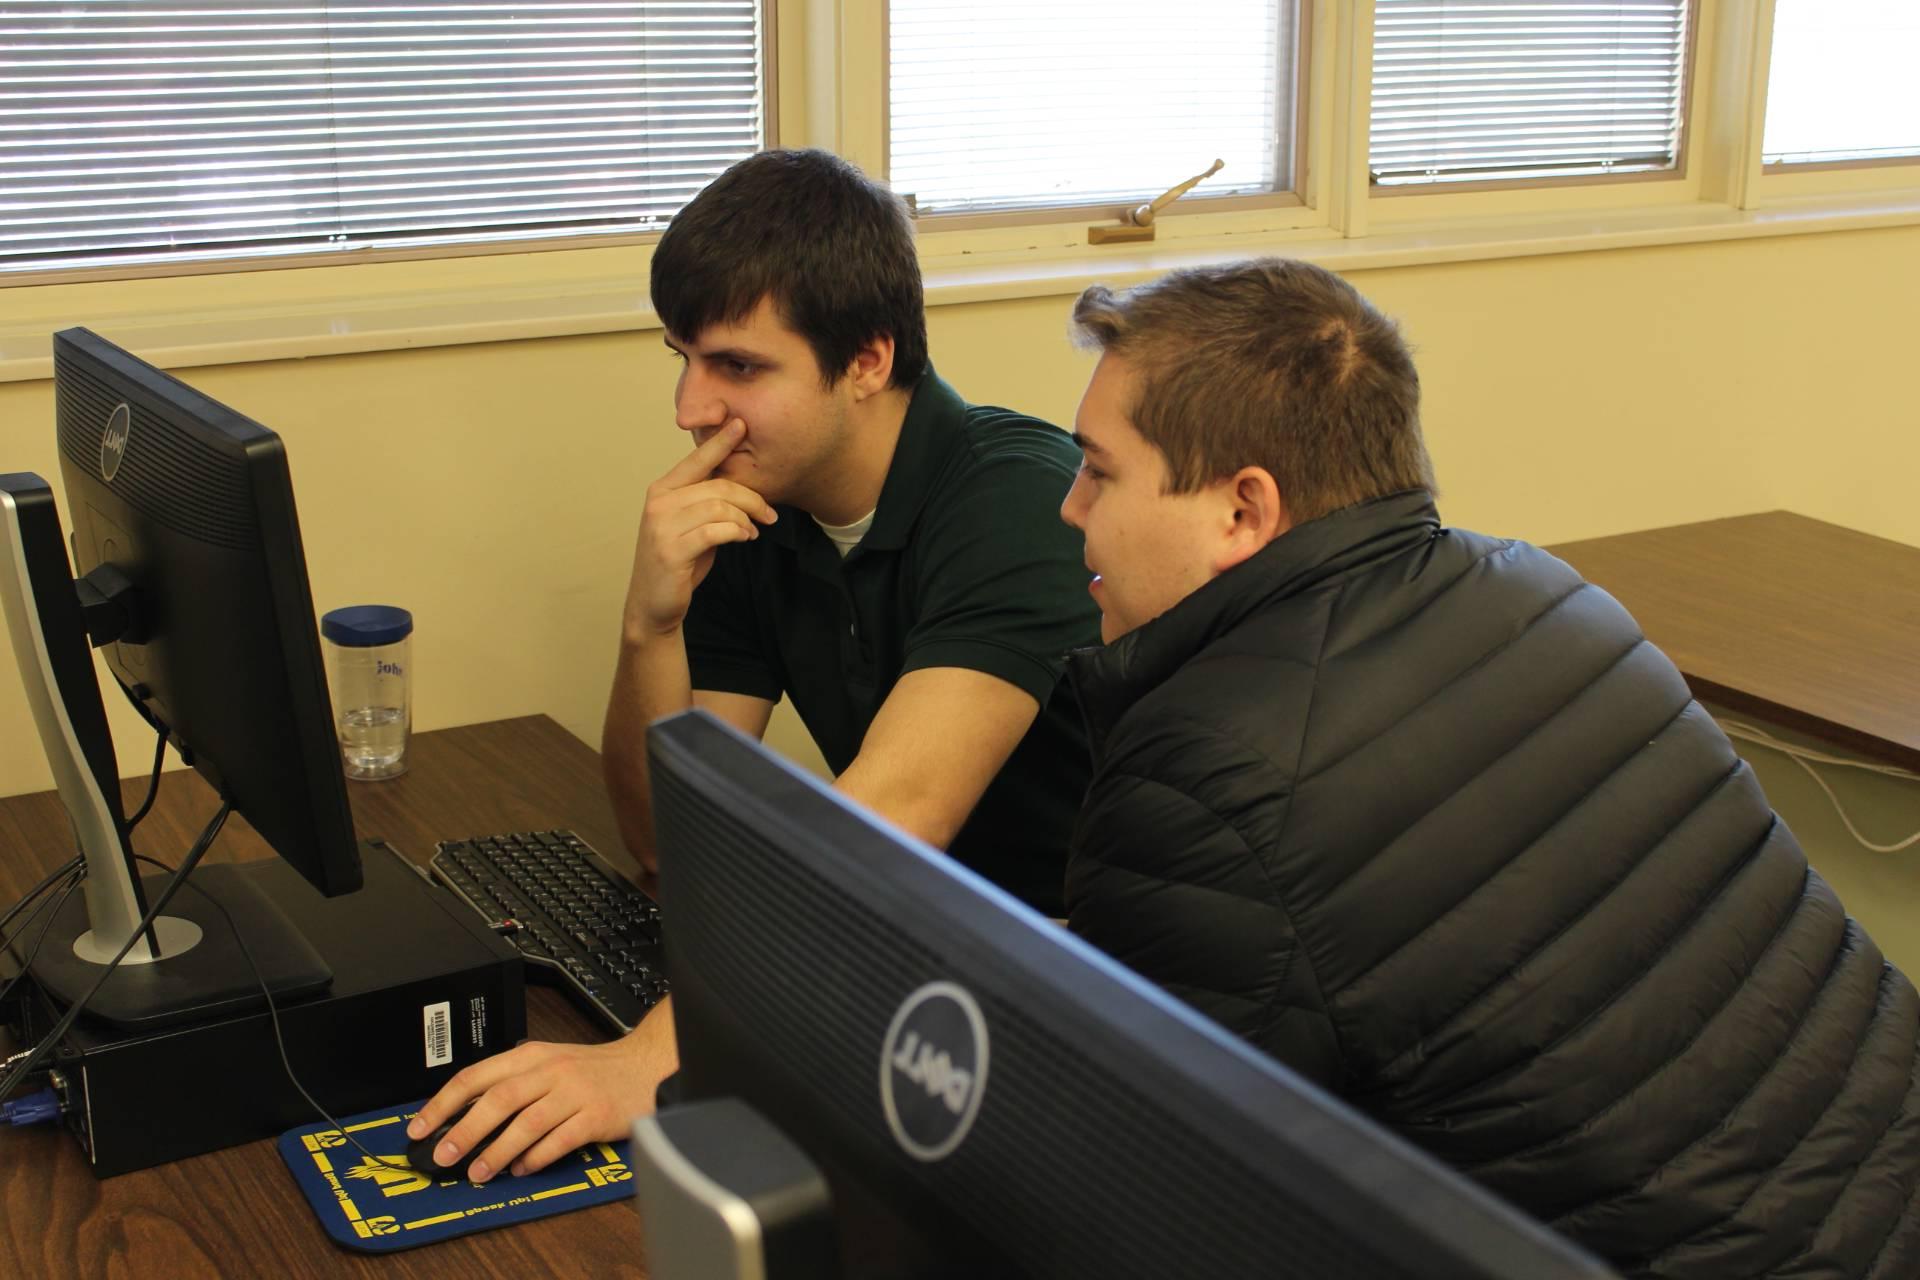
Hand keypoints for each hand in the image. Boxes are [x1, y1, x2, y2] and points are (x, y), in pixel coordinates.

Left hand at [405, 999, 678, 1183]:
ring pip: (527, 1122)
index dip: (444, 1103)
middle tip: (444, 1155)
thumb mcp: (547, 1064)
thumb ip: (511, 1084)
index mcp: (532, 1056)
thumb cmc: (591, 1070)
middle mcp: (552, 1071)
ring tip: (478, 1172)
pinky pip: (561, 1139)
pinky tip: (523, 1169)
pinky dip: (538, 1157)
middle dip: (465, 1130)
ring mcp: (576, 1093)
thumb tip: (462, 1117)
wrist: (643, 1066)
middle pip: (500, 1099)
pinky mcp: (597, 1116)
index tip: (420, 1127)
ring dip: (498, 1151)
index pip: (477, 1076)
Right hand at [625, 420, 778, 637]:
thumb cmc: (679, 562)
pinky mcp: (671, 549)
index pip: (696, 460)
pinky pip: (715, 530)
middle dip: (751, 498)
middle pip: (718, 485)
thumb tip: (742, 487)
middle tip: (770, 514)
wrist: (654, 604)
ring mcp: (662, 525)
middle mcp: (659, 502)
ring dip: (746, 519)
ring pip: (720, 507)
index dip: (719, 441)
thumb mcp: (692, 525)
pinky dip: (737, 532)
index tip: (740, 423)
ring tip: (753, 531)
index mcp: (663, 490)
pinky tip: (745, 538)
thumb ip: (707, 503)